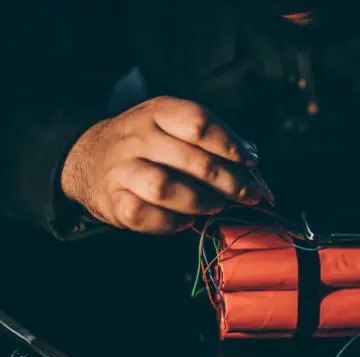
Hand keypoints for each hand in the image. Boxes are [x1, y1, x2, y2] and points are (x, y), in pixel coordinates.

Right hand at [61, 96, 262, 233]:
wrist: (88, 160)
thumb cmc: (147, 145)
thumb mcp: (172, 126)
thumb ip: (211, 138)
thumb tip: (251, 157)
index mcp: (158, 112)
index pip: (198, 122)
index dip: (229, 144)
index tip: (251, 163)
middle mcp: (137, 137)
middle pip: (191, 159)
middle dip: (228, 181)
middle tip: (249, 195)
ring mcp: (121, 169)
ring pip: (165, 187)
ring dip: (200, 201)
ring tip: (217, 206)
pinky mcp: (113, 201)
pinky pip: (145, 215)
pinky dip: (171, 222)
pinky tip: (186, 220)